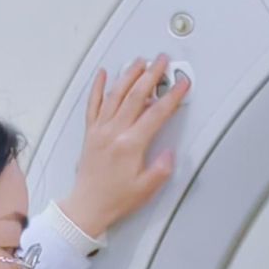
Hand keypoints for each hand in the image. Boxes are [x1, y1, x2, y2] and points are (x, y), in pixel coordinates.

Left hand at [57, 55, 187, 239]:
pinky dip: (97, 87)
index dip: (171, 96)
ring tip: (140, 62)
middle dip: (151, 75)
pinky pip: (93, 104)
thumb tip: (168, 151)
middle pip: (136, 96)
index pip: (156, 113)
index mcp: (130, 145)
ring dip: (128, 75)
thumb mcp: (147, 188)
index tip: (181, 85)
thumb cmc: (115, 199)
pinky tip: (102, 74)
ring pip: (115, 94)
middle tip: (162, 62)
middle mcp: (113, 133)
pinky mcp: (90, 132)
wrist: (87, 206)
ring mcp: (100, 130)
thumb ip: (161, 168)